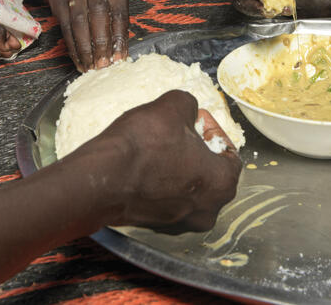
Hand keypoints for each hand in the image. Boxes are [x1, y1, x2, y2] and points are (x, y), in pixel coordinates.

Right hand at [48, 0, 128, 70]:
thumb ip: (116, 15)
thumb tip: (119, 50)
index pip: (119, 12)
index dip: (120, 37)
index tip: (120, 58)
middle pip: (99, 16)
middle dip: (102, 44)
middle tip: (104, 65)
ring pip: (80, 24)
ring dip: (86, 49)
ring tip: (91, 66)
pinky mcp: (58, 0)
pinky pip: (66, 27)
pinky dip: (73, 46)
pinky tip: (79, 59)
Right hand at [94, 90, 240, 231]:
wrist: (101, 178)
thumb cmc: (144, 144)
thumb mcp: (174, 105)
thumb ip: (190, 105)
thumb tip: (188, 110)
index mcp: (222, 184)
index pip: (230, 153)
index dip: (213, 130)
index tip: (196, 119)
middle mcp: (207, 210)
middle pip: (211, 173)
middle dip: (196, 149)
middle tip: (179, 131)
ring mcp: (180, 223)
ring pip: (188, 188)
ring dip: (178, 166)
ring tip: (159, 145)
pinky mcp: (155, 226)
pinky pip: (167, 199)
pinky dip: (161, 182)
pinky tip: (145, 164)